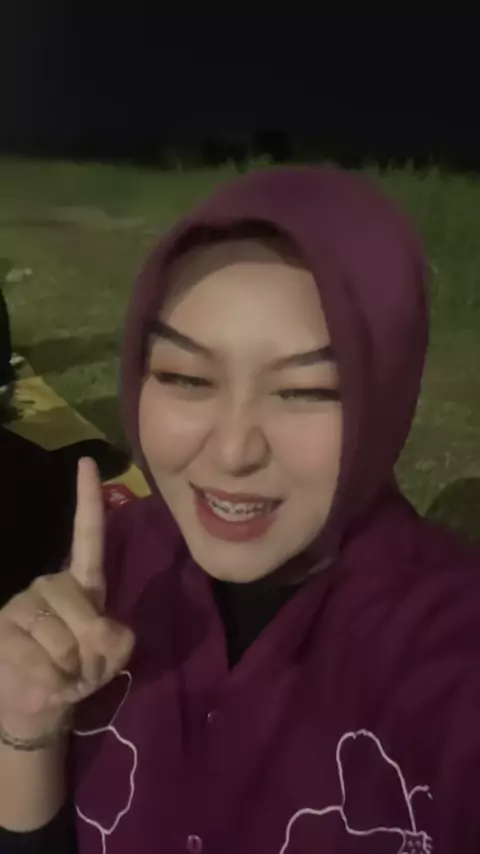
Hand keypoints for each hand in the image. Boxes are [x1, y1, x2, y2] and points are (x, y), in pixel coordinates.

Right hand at [0, 458, 134, 741]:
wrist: (37, 708)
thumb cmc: (77, 673)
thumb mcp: (109, 660)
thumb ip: (116, 642)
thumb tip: (99, 631)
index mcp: (82, 583)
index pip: (87, 536)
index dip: (87, 500)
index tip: (87, 463)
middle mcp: (48, 585)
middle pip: (76, 600)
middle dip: (90, 645)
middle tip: (86, 669)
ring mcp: (21, 606)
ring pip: (59, 635)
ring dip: (72, 668)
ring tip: (65, 679)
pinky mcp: (2, 631)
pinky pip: (36, 656)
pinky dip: (51, 681)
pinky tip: (46, 685)